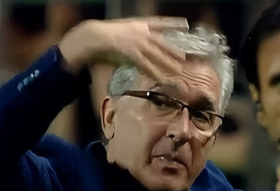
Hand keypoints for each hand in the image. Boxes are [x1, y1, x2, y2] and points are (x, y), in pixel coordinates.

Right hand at [58, 17, 187, 82]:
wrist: (93, 36)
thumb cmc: (105, 37)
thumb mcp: (123, 32)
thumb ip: (134, 38)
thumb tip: (142, 47)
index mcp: (140, 24)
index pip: (161, 22)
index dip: (174, 23)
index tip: (186, 23)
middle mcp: (141, 32)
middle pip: (162, 42)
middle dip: (174, 50)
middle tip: (186, 57)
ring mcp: (138, 43)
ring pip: (157, 55)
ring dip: (168, 64)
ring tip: (178, 72)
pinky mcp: (133, 54)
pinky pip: (147, 66)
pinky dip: (155, 73)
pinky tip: (163, 79)